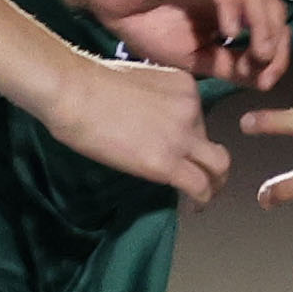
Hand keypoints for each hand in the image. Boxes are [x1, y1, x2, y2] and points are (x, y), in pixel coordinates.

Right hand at [36, 53, 231, 202]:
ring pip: (218, 166)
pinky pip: (199, 186)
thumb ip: (153, 104)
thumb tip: (147, 127)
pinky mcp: (167, 163)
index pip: (197, 117)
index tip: (178, 151)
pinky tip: (194, 207)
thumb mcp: (138, 84)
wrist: (74, 92)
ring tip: (205, 196)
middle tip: (201, 177)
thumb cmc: (88, 84)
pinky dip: (202, 199)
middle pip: (211, 141)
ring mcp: (182, 136)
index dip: (188, 138)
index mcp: (184, 86)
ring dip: (215, 184)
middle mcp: (192, 108)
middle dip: (208, 162)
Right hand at [49, 0, 290, 89]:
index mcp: (234, 5)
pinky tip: (230, 34)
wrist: (107, 4)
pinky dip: (232, 10)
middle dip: (276, 40)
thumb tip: (263, 81)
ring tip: (257, 53)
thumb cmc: (148, 27)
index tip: (270, 80)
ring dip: (262, 27)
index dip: (279, 52)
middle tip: (267, 67)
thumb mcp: (194, 58)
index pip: (272, 23)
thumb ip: (228, 66)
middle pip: (272, 7)